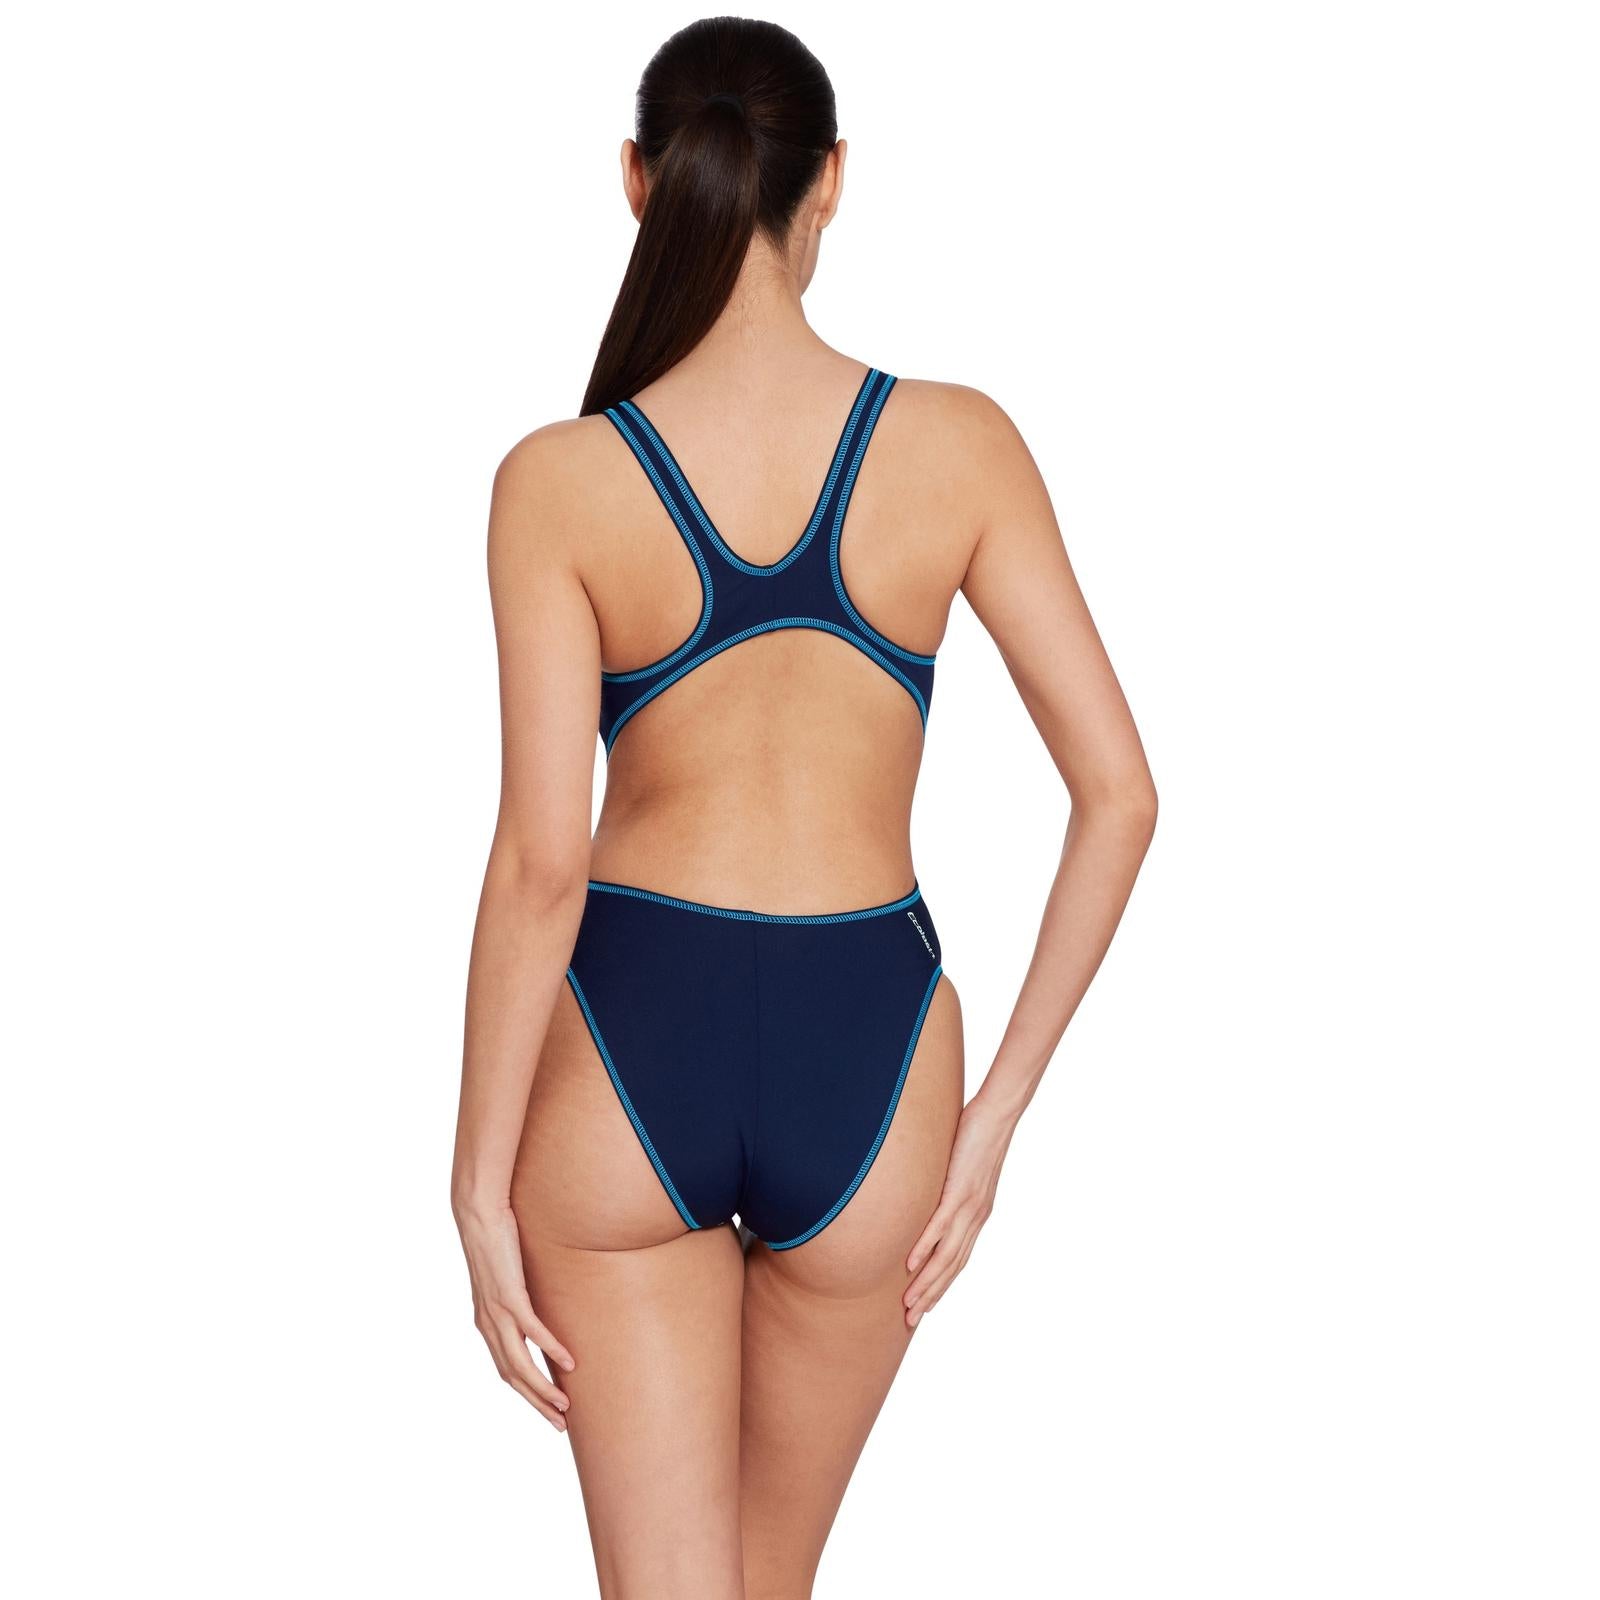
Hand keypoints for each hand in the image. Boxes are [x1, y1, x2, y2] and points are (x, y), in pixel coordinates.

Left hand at [455, 1200, 574, 1431]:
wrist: (478, 1214)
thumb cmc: (496, 1240)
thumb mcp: (508, 1276)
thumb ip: (520, 1297)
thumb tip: (540, 1306)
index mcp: (487, 1324)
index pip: (507, 1370)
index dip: (528, 1394)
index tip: (550, 1410)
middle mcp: (488, 1324)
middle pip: (513, 1376)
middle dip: (537, 1403)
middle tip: (560, 1424)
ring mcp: (497, 1311)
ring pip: (520, 1362)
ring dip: (543, 1388)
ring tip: (564, 1405)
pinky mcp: (509, 1295)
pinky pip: (532, 1330)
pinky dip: (550, 1349)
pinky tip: (567, 1362)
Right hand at [904, 1095, 1016, 1329]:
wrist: (997, 1115)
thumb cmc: (977, 1136)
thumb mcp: (961, 1169)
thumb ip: (946, 1185)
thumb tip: (927, 1189)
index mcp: (976, 1216)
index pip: (958, 1261)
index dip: (941, 1286)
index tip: (924, 1307)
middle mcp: (974, 1218)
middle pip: (952, 1268)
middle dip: (931, 1296)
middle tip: (911, 1320)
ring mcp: (967, 1207)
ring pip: (946, 1255)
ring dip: (926, 1283)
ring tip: (909, 1304)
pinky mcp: (959, 1191)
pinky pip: (939, 1226)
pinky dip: (925, 1248)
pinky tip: (910, 1263)